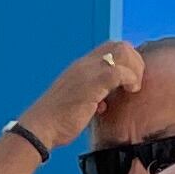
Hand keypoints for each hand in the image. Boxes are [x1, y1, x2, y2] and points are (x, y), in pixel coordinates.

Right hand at [26, 40, 142, 148]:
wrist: (39, 128)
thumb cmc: (55, 122)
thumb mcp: (75, 102)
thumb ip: (91, 96)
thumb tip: (104, 103)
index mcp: (79, 68)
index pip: (109, 50)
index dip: (125, 61)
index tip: (129, 79)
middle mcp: (84, 64)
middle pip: (119, 45)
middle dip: (134, 61)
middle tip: (135, 82)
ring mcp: (88, 71)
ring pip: (123, 52)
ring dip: (135, 68)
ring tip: (134, 87)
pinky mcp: (93, 82)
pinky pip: (121, 71)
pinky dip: (131, 79)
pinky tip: (131, 91)